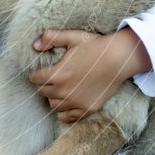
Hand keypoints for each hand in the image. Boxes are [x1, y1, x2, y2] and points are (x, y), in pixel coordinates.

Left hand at [29, 28, 151, 122]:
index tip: (38, 72)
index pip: (35, 79)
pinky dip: (64, 112)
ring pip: (53, 105)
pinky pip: (68, 117)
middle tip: (49, 80)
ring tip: (59, 90)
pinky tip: (66, 104)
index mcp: (57, 74)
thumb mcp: (72, 37)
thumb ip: (51, 38)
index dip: (35, 74)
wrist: (119, 58)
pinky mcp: (88, 109)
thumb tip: (34, 45)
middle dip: (43, 85)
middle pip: (43, 92)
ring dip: (53, 97)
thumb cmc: (95, 46)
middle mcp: (64, 91)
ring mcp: (76, 102)